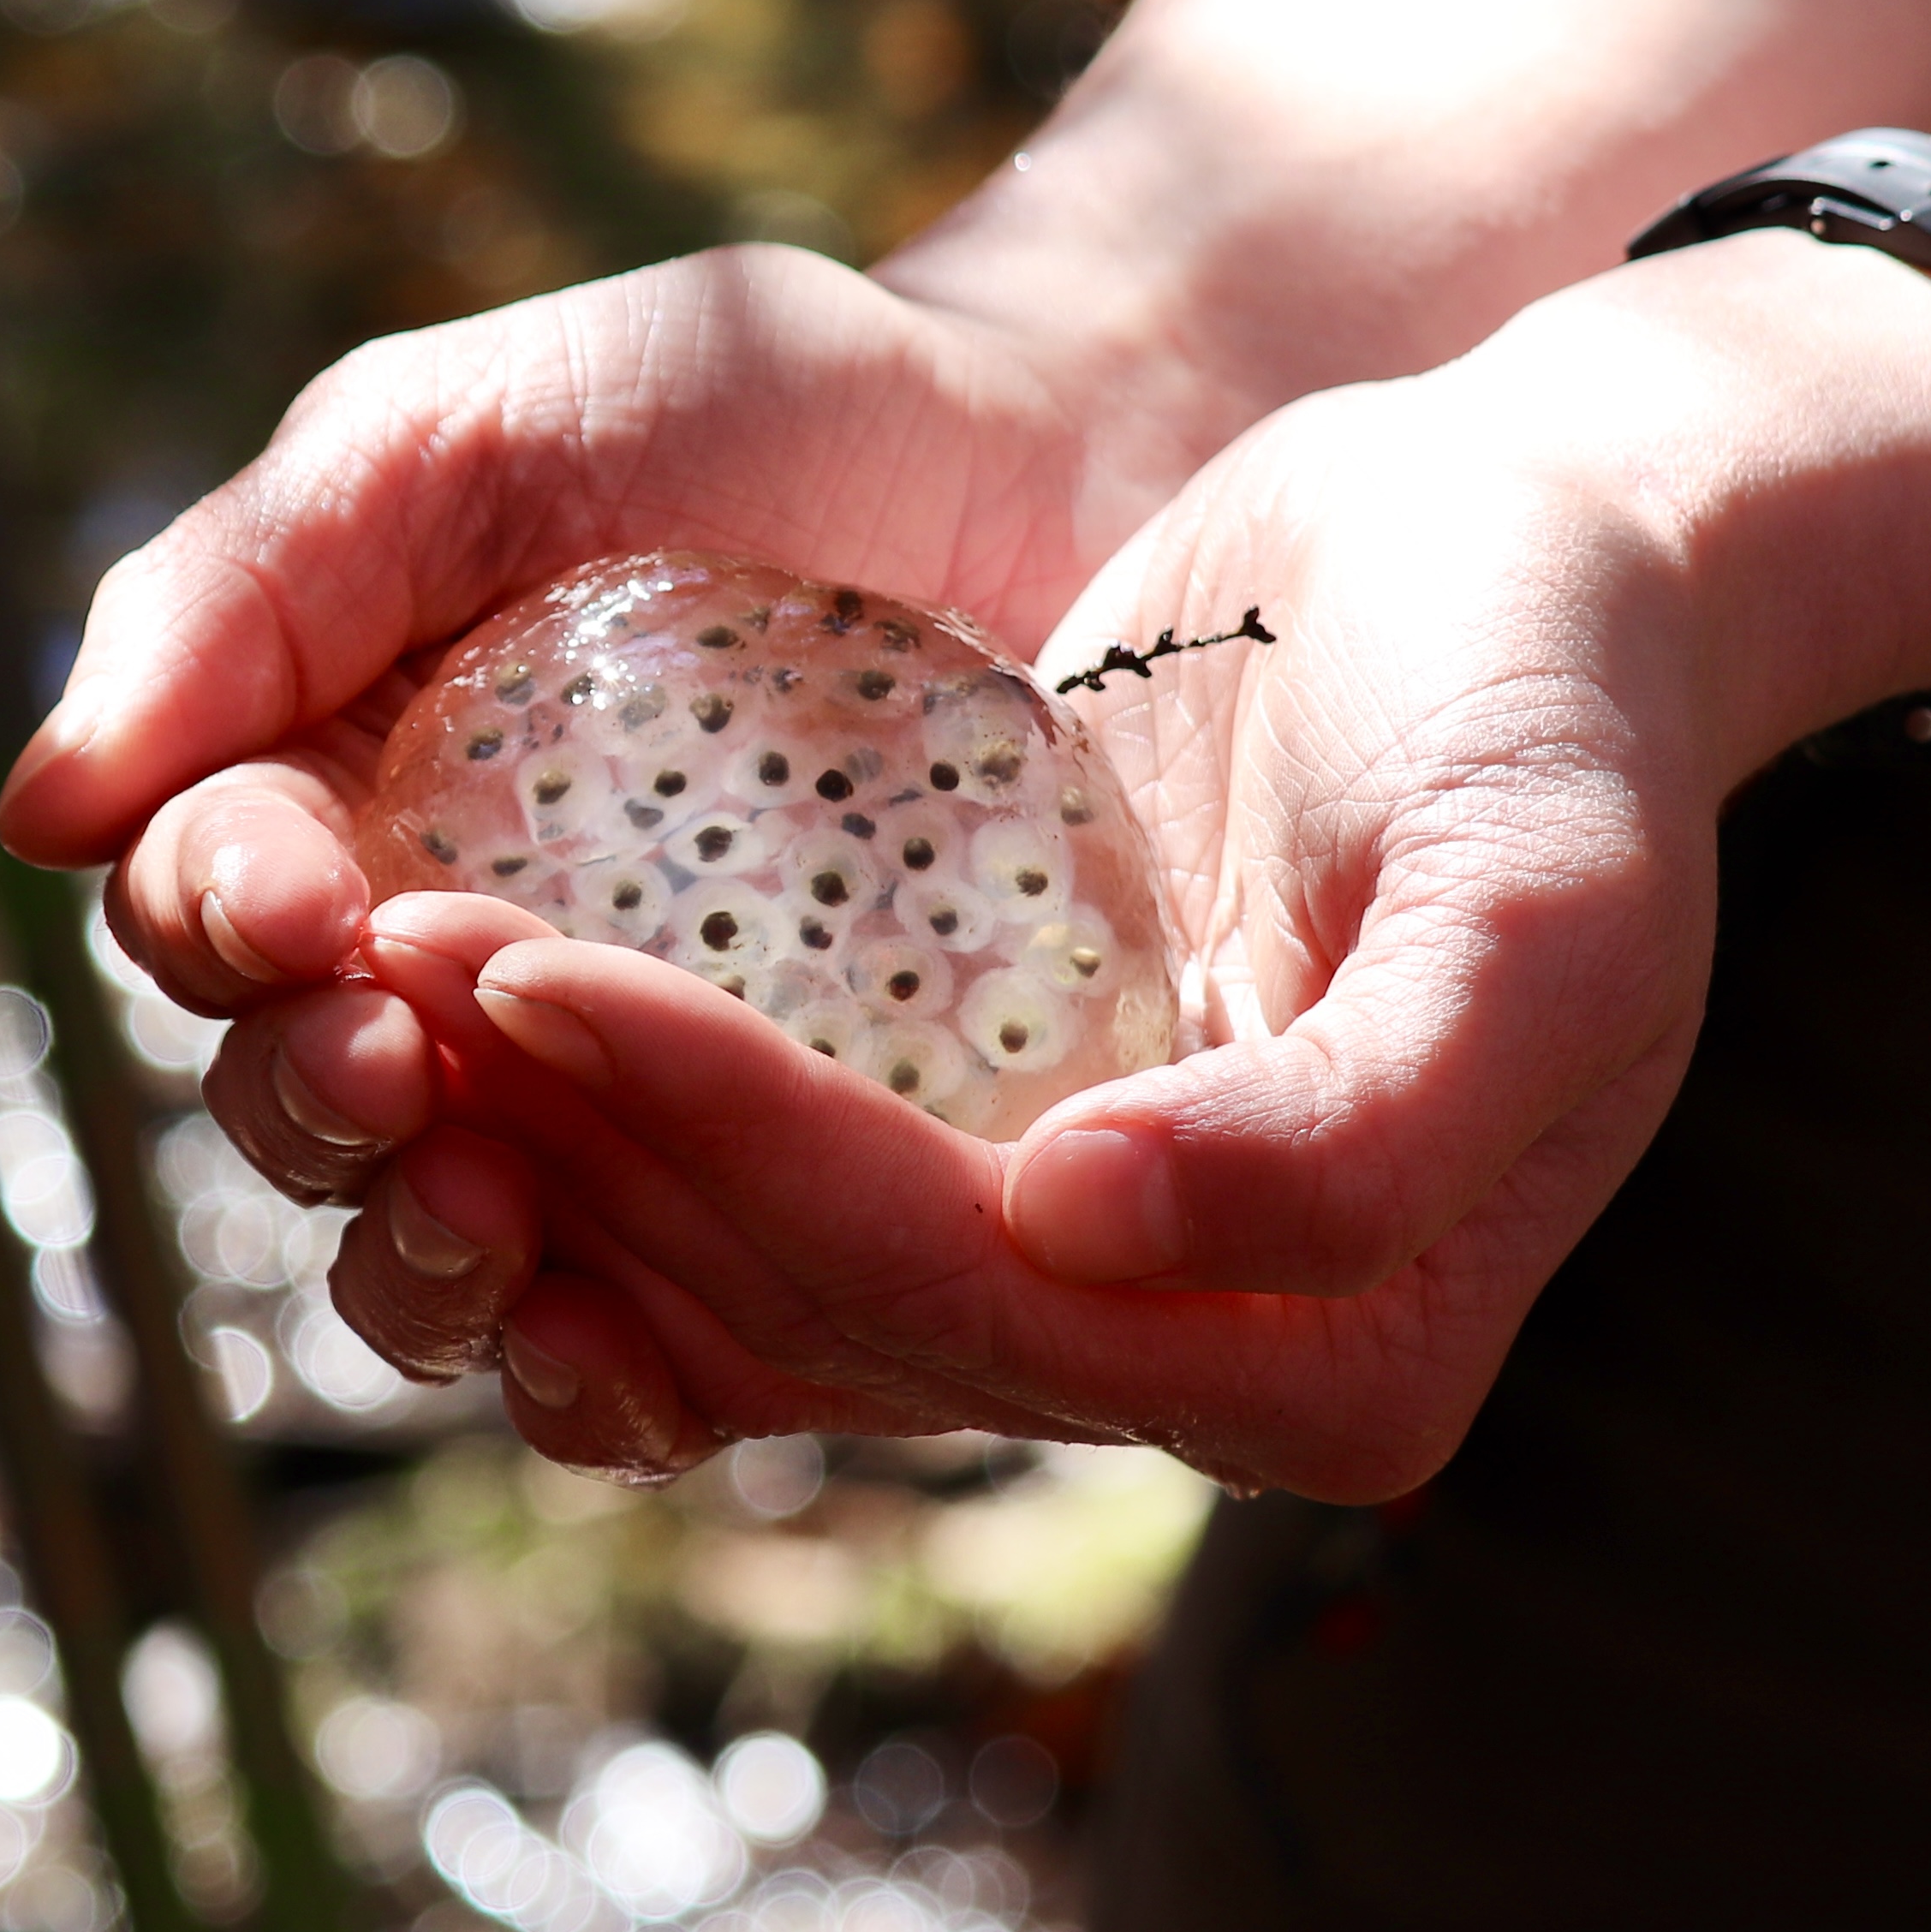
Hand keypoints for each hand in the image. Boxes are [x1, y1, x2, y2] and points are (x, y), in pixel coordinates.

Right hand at [0, 242, 1241, 1458]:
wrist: (1072, 450)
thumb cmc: (754, 404)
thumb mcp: (469, 438)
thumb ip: (250, 586)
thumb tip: (36, 813)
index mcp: (335, 803)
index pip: (204, 918)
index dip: (221, 930)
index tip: (299, 903)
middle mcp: (444, 976)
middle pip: (296, 1115)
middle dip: (314, 1108)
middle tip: (392, 1068)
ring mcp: (612, 1096)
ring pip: (440, 1258)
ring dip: (427, 1265)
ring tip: (496, 1219)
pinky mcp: (781, 1182)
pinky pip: (659, 1340)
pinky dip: (608, 1379)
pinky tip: (629, 1357)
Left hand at [252, 298, 1842, 1498]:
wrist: (1529, 560)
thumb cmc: (1554, 698)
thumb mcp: (1543, 887)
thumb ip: (1367, 1116)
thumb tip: (1080, 1229)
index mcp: (1349, 1362)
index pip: (958, 1284)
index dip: (721, 1141)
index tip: (523, 965)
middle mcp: (1212, 1371)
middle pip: (827, 1299)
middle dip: (591, 1136)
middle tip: (376, 945)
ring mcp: (1092, 1290)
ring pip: (757, 1282)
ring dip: (555, 1145)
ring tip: (376, 964)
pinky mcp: (996, 1176)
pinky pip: (762, 1212)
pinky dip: (610, 1123)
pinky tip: (464, 1002)